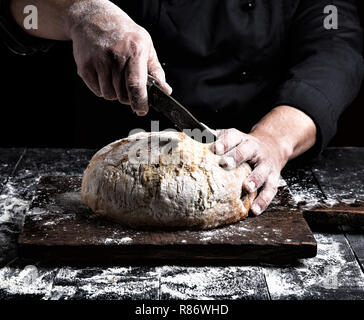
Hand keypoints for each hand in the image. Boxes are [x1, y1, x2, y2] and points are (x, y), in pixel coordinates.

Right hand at [66, 0, 171, 114]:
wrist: (93, 18)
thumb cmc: (123, 33)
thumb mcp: (145, 46)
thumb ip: (155, 70)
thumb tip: (165, 90)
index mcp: (134, 51)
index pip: (136, 84)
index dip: (140, 101)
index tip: (142, 110)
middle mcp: (115, 56)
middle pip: (123, 95)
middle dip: (128, 98)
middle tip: (128, 87)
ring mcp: (98, 61)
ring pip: (110, 95)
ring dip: (115, 93)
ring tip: (116, 78)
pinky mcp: (85, 67)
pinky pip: (98, 91)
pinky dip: (103, 89)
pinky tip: (105, 75)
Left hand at [212, 128, 288, 215]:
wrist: (272, 145)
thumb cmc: (243, 145)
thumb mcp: (231, 138)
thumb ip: (214, 140)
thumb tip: (192, 140)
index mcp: (241, 139)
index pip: (233, 137)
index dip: (224, 142)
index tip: (215, 148)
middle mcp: (255, 149)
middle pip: (247, 151)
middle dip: (237, 157)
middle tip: (226, 164)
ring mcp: (266, 164)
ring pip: (262, 171)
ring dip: (255, 179)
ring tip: (247, 187)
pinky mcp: (273, 178)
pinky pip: (270, 190)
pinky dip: (263, 201)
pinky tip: (254, 210)